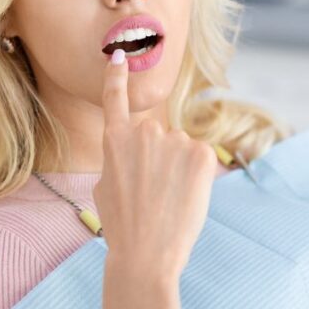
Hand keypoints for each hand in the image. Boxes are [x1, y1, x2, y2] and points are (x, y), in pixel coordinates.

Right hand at [92, 48, 216, 277]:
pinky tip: (186, 198)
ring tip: (168, 201)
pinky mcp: (202, 153)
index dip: (117, 76)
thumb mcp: (106, 187)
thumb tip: (136, 153)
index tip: (119, 54)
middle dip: (160, 158)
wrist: (146, 254)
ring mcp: (175, 140)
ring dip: (180, 170)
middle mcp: (146, 132)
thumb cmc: (123, 227)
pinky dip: (198, 177)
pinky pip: (202, 159)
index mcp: (116, 139)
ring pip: (182, 149)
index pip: (116, 99)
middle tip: (153, 193)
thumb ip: (120, 159)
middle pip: (160, 136)